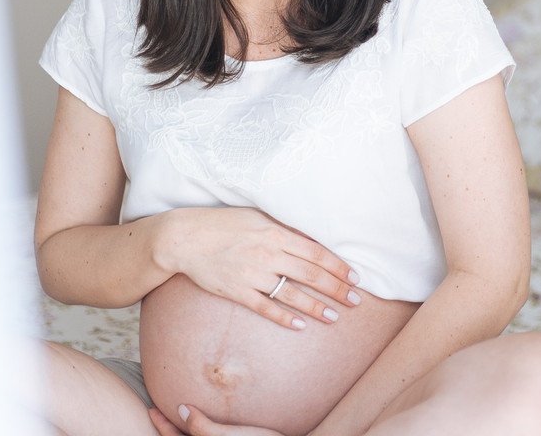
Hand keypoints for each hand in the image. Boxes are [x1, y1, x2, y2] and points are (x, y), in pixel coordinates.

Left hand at [148, 404, 291, 435]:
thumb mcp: (229, 435)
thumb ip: (202, 426)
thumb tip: (181, 410)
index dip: (161, 425)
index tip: (152, 407)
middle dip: (169, 428)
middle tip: (158, 409)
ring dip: (183, 429)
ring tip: (177, 412)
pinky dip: (199, 430)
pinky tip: (203, 417)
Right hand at [156, 206, 361, 329]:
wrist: (184, 238)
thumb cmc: (223, 223)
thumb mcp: (257, 216)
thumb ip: (284, 229)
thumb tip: (310, 240)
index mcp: (276, 233)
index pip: (316, 252)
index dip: (338, 266)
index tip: (354, 277)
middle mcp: (267, 254)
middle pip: (310, 275)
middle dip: (336, 289)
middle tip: (355, 300)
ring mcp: (252, 275)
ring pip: (292, 294)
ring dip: (316, 307)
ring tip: (334, 317)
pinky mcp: (236, 292)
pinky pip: (265, 308)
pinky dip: (284, 317)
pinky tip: (300, 325)